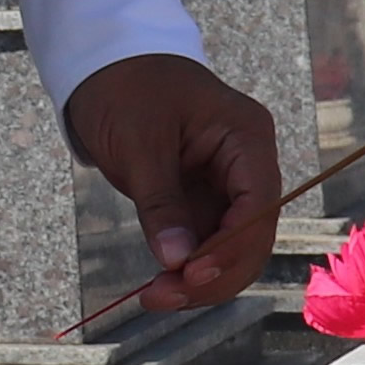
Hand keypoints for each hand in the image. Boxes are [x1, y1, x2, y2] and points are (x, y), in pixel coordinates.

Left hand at [60, 52, 281, 314]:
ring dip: (199, 280)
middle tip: (164, 297)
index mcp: (246, 136)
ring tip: (155, 297)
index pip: (259, 204)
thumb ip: (161, 203)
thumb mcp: (139, 144)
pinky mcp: (204, 201)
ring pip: (231, 249)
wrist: (104, 67)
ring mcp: (227, 186)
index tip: (192, 276)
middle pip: (252, 236)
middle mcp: (247, 165)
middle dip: (214, 274)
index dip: (232, 247)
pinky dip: (187, 269)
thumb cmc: (125, 88)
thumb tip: (177, 261)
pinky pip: (207, 245)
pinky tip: (160, 285)